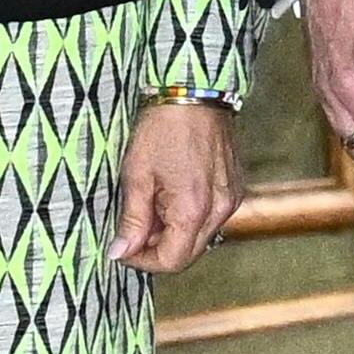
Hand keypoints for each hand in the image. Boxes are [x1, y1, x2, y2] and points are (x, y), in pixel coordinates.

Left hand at [111, 97, 243, 274]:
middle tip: (132, 228)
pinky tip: (170, 194)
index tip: (122, 247)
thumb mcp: (136, 174)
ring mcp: (230, 200)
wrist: (194, 92)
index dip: (142, 261)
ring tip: (151, 204)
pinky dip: (188, 216)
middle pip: (188, 253)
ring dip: (173, 232)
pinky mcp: (233, 189)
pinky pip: (210, 218)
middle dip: (157, 248)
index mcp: (194, 209)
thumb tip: (120, 252)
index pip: (171, 261)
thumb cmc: (163, 127)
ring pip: (199, 237)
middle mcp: (220, 210)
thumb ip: (132, 219)